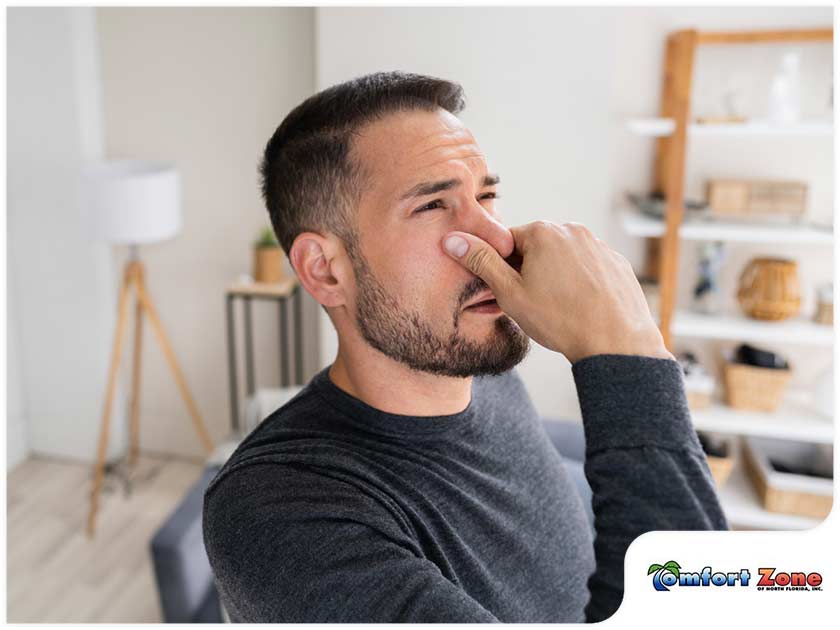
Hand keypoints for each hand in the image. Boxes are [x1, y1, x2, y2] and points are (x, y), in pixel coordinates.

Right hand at [442, 221, 674, 364]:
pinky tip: (579, 309)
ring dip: (554, 278)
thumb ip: (481, 262)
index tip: (508, 292)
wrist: (616, 342)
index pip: (506, 242)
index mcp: (543, 231)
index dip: (501, 269)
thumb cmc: (560, 320)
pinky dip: (580, 285)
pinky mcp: (616, 263)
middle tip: (531, 305)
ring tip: (557, 310)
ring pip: (563, 259)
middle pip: (536, 249)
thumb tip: (453, 240)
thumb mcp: (510, 293)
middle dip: (528, 273)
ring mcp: (598, 245)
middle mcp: (572, 230)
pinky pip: (587, 269)